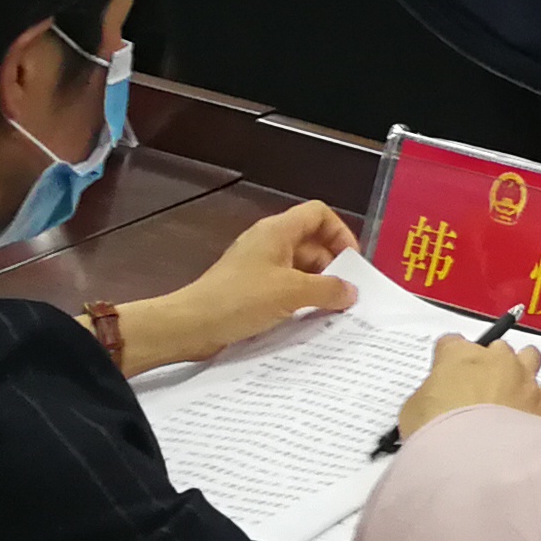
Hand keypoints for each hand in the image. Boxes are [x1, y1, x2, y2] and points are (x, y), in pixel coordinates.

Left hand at [113, 200, 357, 373]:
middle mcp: (268, 242)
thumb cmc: (241, 299)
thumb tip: (351, 292)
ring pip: (297, 267)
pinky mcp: (247, 288)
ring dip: (315, 286)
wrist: (190, 325)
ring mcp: (256, 265)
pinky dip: (296, 298)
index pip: (319, 214)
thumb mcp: (292, 293)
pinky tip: (304, 319)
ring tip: (328, 311)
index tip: (351, 264)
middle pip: (311, 242)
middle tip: (344, 294)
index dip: (340, 233)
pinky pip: (282, 286)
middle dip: (331, 266)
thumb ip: (328, 290)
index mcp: (278, 231)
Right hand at [393, 334, 540, 440]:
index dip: (449, 358)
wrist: (471, 457)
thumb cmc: (434, 432)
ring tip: (517, 388)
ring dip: (524, 368)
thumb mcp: (413, 412)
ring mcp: (522, 376)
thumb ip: (429, 395)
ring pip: (530, 356)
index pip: (451, 343)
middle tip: (481, 388)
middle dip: (490, 363)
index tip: (446, 373)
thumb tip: (437, 399)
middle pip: (496, 348)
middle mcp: (495, 358)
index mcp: (458, 355)